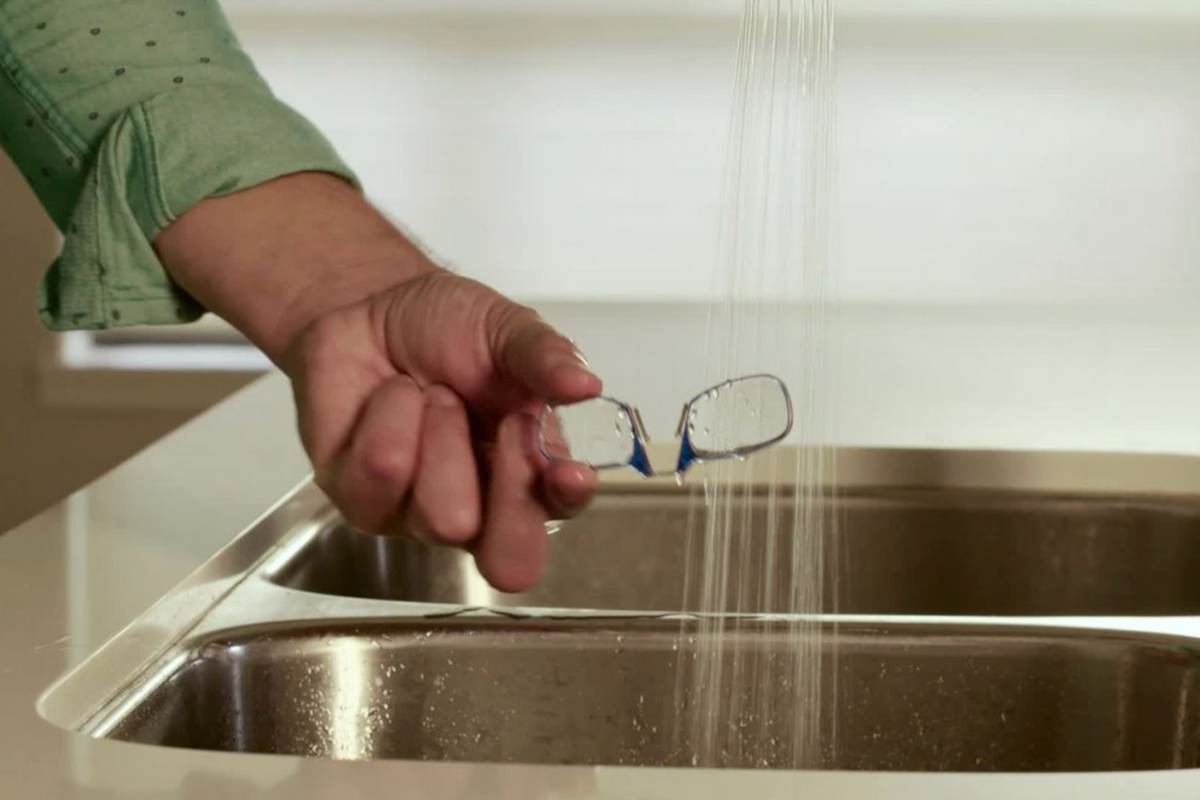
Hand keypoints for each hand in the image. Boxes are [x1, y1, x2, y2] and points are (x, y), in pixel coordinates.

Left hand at [285, 269, 600, 590]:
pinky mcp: (360, 502)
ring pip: (444, 517)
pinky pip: (384, 473)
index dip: (566, 501)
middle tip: (508, 426)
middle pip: (508, 560)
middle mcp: (478, 508)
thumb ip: (545, 357)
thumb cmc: (446, 328)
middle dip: (511, 496)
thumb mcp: (506, 329)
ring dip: (444, 434)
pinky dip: (392, 416)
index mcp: (529, 472)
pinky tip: (391, 396)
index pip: (559, 512)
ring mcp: (415, 515)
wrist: (368, 306)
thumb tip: (586, 385)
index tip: (568, 471)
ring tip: (433, 393)